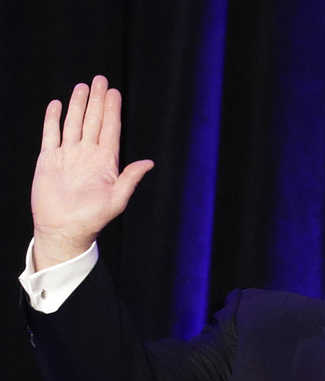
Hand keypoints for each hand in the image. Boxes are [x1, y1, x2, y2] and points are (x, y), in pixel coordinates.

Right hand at [31, 75, 153, 268]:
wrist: (64, 229)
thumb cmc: (92, 219)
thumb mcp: (116, 199)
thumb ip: (130, 178)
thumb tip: (149, 162)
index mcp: (104, 163)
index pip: (110, 130)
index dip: (112, 111)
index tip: (114, 93)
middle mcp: (87, 156)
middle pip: (93, 121)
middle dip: (97, 101)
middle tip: (100, 80)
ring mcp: (68, 156)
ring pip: (73, 123)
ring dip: (78, 105)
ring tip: (83, 86)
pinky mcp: (49, 159)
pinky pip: (51, 134)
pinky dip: (53, 119)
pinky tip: (57, 105)